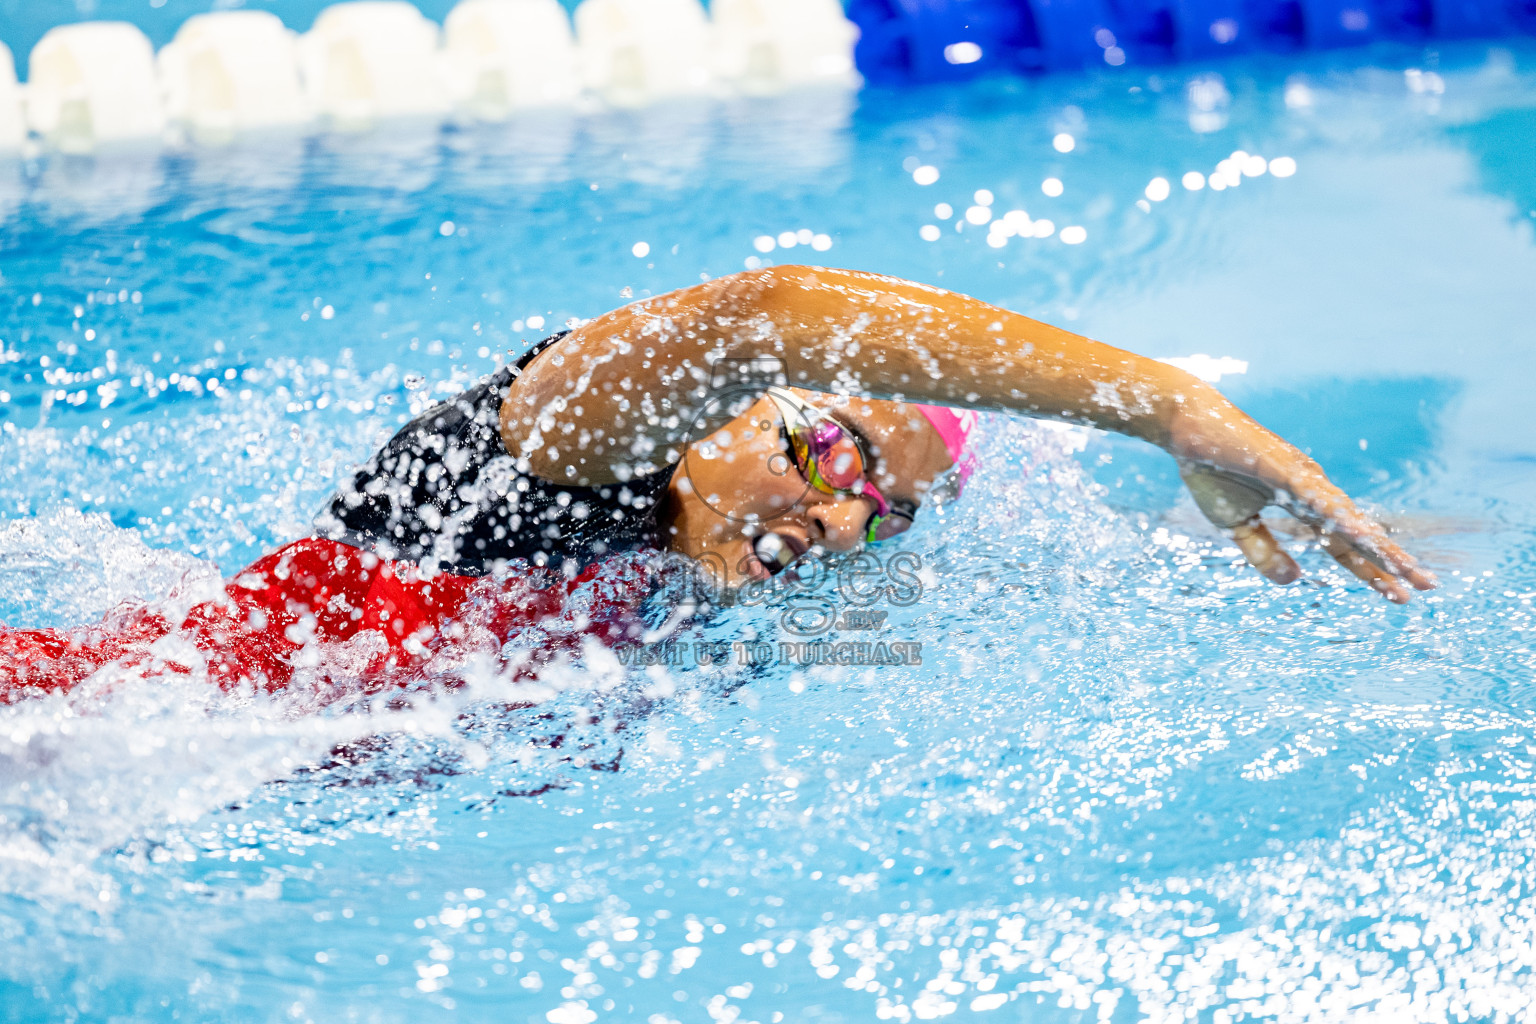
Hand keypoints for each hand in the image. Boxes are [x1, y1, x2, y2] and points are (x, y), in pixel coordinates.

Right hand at [1178, 460, 1436, 603]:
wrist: (1187, 426)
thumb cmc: (1212, 469)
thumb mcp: (1236, 525)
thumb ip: (1264, 553)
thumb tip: (1295, 581)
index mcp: (1303, 505)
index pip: (1344, 545)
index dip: (1369, 571)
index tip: (1398, 595)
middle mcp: (1314, 491)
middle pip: (1358, 534)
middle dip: (1391, 561)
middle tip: (1427, 587)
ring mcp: (1303, 478)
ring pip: (1348, 519)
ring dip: (1378, 546)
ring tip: (1407, 570)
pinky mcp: (1285, 469)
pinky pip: (1319, 500)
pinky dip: (1343, 520)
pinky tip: (1365, 538)